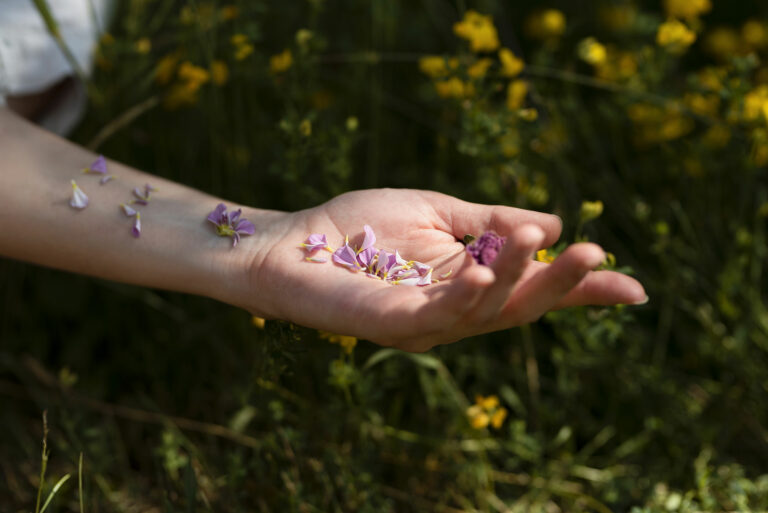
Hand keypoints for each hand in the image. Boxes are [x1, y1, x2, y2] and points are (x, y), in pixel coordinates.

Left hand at [245, 189, 645, 351]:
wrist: (291, 243)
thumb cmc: (356, 226)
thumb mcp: (435, 212)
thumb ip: (487, 221)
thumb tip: (550, 221)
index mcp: (468, 282)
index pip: (532, 289)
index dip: (580, 290)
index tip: (632, 287)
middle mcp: (454, 310)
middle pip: (521, 306)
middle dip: (561, 284)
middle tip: (597, 254)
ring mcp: (425, 324)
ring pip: (488, 310)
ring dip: (520, 277)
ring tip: (548, 241)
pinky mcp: (391, 325)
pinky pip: (437, 316)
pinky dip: (466, 296)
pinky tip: (485, 270)